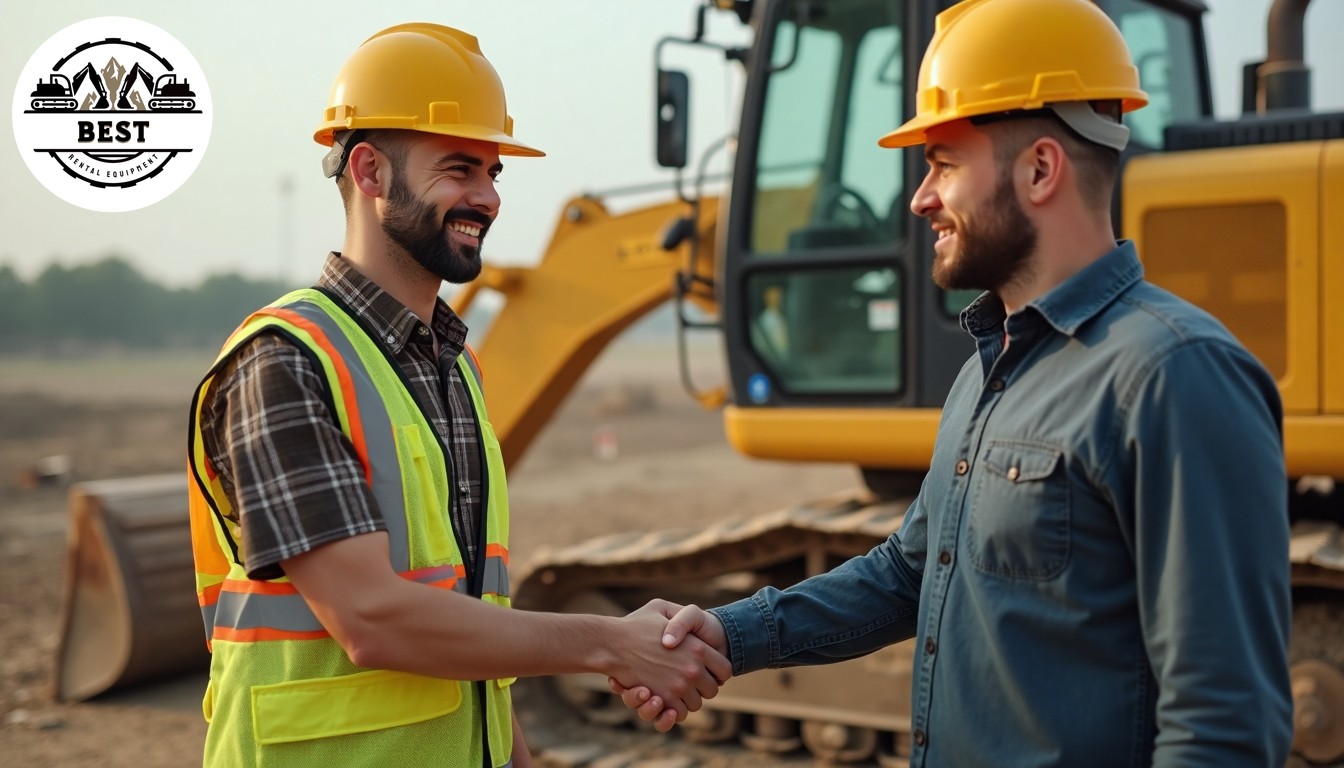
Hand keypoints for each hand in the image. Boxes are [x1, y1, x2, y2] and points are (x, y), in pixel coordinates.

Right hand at [607, 601, 730, 731]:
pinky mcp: (661, 701)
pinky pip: (678, 714)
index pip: (725, 670)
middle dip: (702, 687)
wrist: (610, 642)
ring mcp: (677, 687)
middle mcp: (692, 670)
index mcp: (698, 648)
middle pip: (712, 690)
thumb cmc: (635, 624)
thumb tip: (695, 635)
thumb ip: (681, 616)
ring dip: (687, 699)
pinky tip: (665, 700)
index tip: (706, 670)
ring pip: (696, 704)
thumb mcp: (661, 608)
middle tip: (689, 680)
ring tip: (674, 688)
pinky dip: (673, 711)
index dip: (717, 672)